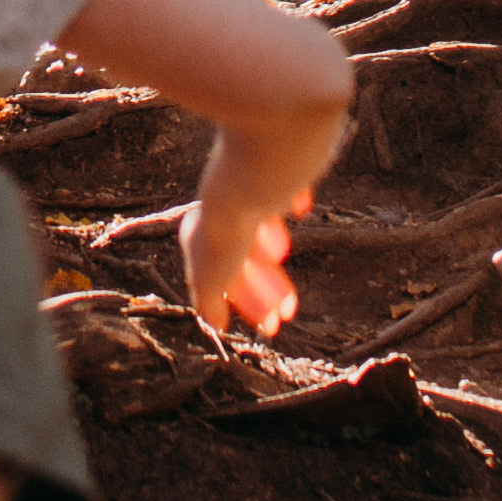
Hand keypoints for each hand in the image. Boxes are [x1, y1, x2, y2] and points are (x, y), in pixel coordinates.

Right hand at [180, 179, 310, 336]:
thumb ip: (210, 300)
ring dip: (270, 245)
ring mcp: (246, 191)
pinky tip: (300, 206)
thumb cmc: (229, 229)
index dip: (246, 305)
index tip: (271, 327)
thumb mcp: (213, 276)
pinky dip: (290, 199)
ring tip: (286, 253)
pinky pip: (280, 187)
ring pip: (258, 223)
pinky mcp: (272, 173)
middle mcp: (219, 211)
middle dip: (263, 283)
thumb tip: (214, 324)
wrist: (254, 178)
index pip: (222, 279)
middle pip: (241, 254)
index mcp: (201, 235)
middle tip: (287, 310)